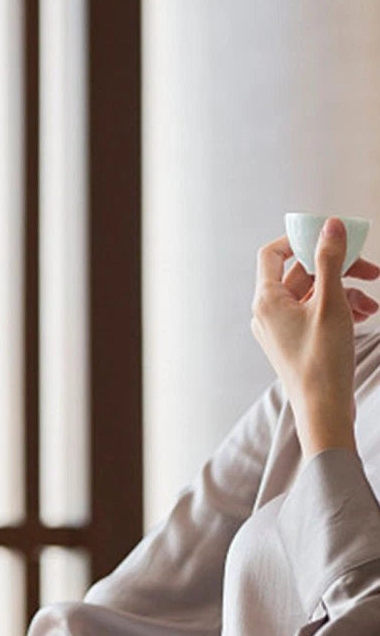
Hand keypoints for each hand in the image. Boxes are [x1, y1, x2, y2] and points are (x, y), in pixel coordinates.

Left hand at [250, 218, 379, 459]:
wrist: (323, 409)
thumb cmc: (323, 360)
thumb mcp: (331, 304)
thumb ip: (330, 262)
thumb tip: (330, 225)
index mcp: (266, 300)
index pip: (272, 254)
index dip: (299, 240)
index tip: (329, 237)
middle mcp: (267, 312)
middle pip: (301, 274)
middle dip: (338, 269)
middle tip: (371, 270)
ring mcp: (280, 327)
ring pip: (313, 295)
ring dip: (345, 292)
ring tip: (373, 303)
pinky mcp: (295, 340)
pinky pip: (315, 314)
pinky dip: (340, 309)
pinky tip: (367, 315)